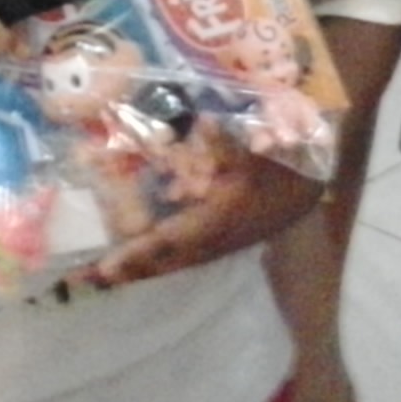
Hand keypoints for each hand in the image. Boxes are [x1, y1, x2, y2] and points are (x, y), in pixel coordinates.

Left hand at [88, 126, 320, 287]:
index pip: (170, 241)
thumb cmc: (284, 164)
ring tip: (106, 271)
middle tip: (87, 277)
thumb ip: (230, 141)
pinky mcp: (223, 238)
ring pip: (172, 259)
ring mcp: (219, 242)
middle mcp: (215, 238)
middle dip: (128, 270)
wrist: (313, 184)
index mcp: (219, 219)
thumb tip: (206, 125)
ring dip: (140, 266)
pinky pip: (184, 251)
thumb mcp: (260, 150)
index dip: (137, 255)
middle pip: (164, 261)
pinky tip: (140, 248)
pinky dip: (159, 255)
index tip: (105, 269)